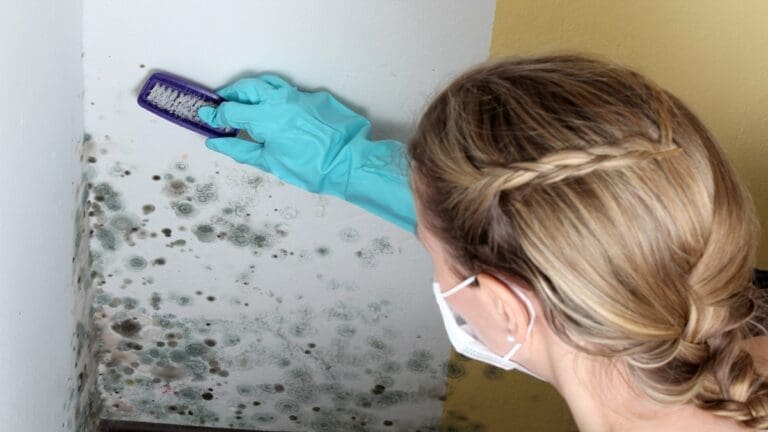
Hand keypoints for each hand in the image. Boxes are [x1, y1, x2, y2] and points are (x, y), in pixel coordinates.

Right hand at [197, 74, 415, 231]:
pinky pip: (291, 92)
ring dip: (253, 90)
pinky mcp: (316, 97)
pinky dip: (278, 98)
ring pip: (269, 83)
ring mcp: (300, 96)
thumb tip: (215, 142)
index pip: (232, 110)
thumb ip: (240, 149)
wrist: (349, 163)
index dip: (217, 115)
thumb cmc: (310, 169)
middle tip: (223, 107)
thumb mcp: (270, 163)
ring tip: (247, 103)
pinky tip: (278, 111)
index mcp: (265, 117)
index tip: (208, 118)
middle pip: (247, 87)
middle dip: (231, 94)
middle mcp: (280, 100)